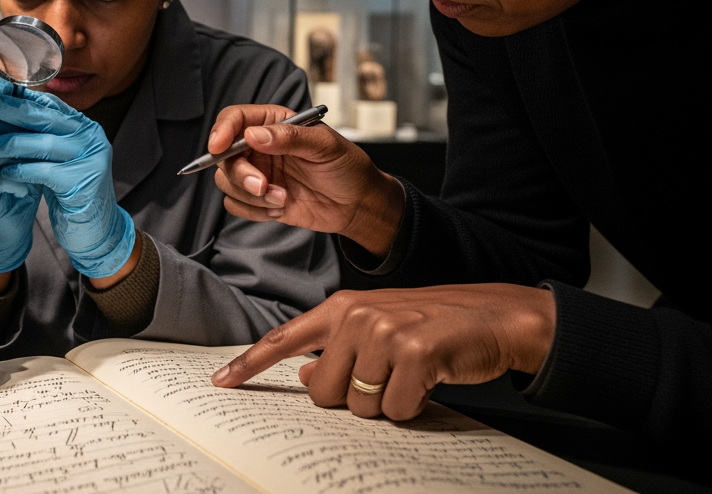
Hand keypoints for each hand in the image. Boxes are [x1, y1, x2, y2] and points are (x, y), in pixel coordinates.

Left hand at [0, 78, 134, 278]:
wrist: (98, 232)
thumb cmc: (71, 194)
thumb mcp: (59, 159)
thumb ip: (43, 136)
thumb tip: (7, 109)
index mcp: (85, 127)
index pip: (50, 104)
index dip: (21, 96)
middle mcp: (92, 138)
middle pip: (46, 117)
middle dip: (11, 110)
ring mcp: (91, 159)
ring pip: (44, 143)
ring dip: (11, 143)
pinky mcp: (84, 182)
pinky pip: (45, 171)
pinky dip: (21, 170)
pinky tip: (4, 171)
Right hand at [209, 104, 404, 255]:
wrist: (358, 204)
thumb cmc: (347, 167)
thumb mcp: (325, 146)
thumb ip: (289, 138)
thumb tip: (253, 135)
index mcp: (274, 124)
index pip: (235, 118)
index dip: (221, 130)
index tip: (218, 147)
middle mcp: (260, 147)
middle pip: (224, 155)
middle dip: (241, 174)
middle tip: (264, 186)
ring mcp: (257, 173)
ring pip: (226, 182)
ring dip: (251, 196)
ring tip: (282, 199)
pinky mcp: (258, 199)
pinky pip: (235, 205)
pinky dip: (254, 211)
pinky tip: (280, 208)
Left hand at [210, 284, 555, 420]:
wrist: (495, 316)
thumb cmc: (434, 325)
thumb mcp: (378, 326)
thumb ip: (338, 347)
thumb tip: (305, 374)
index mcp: (341, 307)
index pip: (284, 338)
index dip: (250, 364)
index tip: (221, 383)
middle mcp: (357, 315)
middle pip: (322, 391)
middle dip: (351, 398)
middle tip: (386, 377)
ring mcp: (385, 332)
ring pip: (360, 405)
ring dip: (387, 403)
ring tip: (412, 374)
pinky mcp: (415, 354)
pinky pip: (396, 409)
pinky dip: (414, 406)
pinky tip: (430, 380)